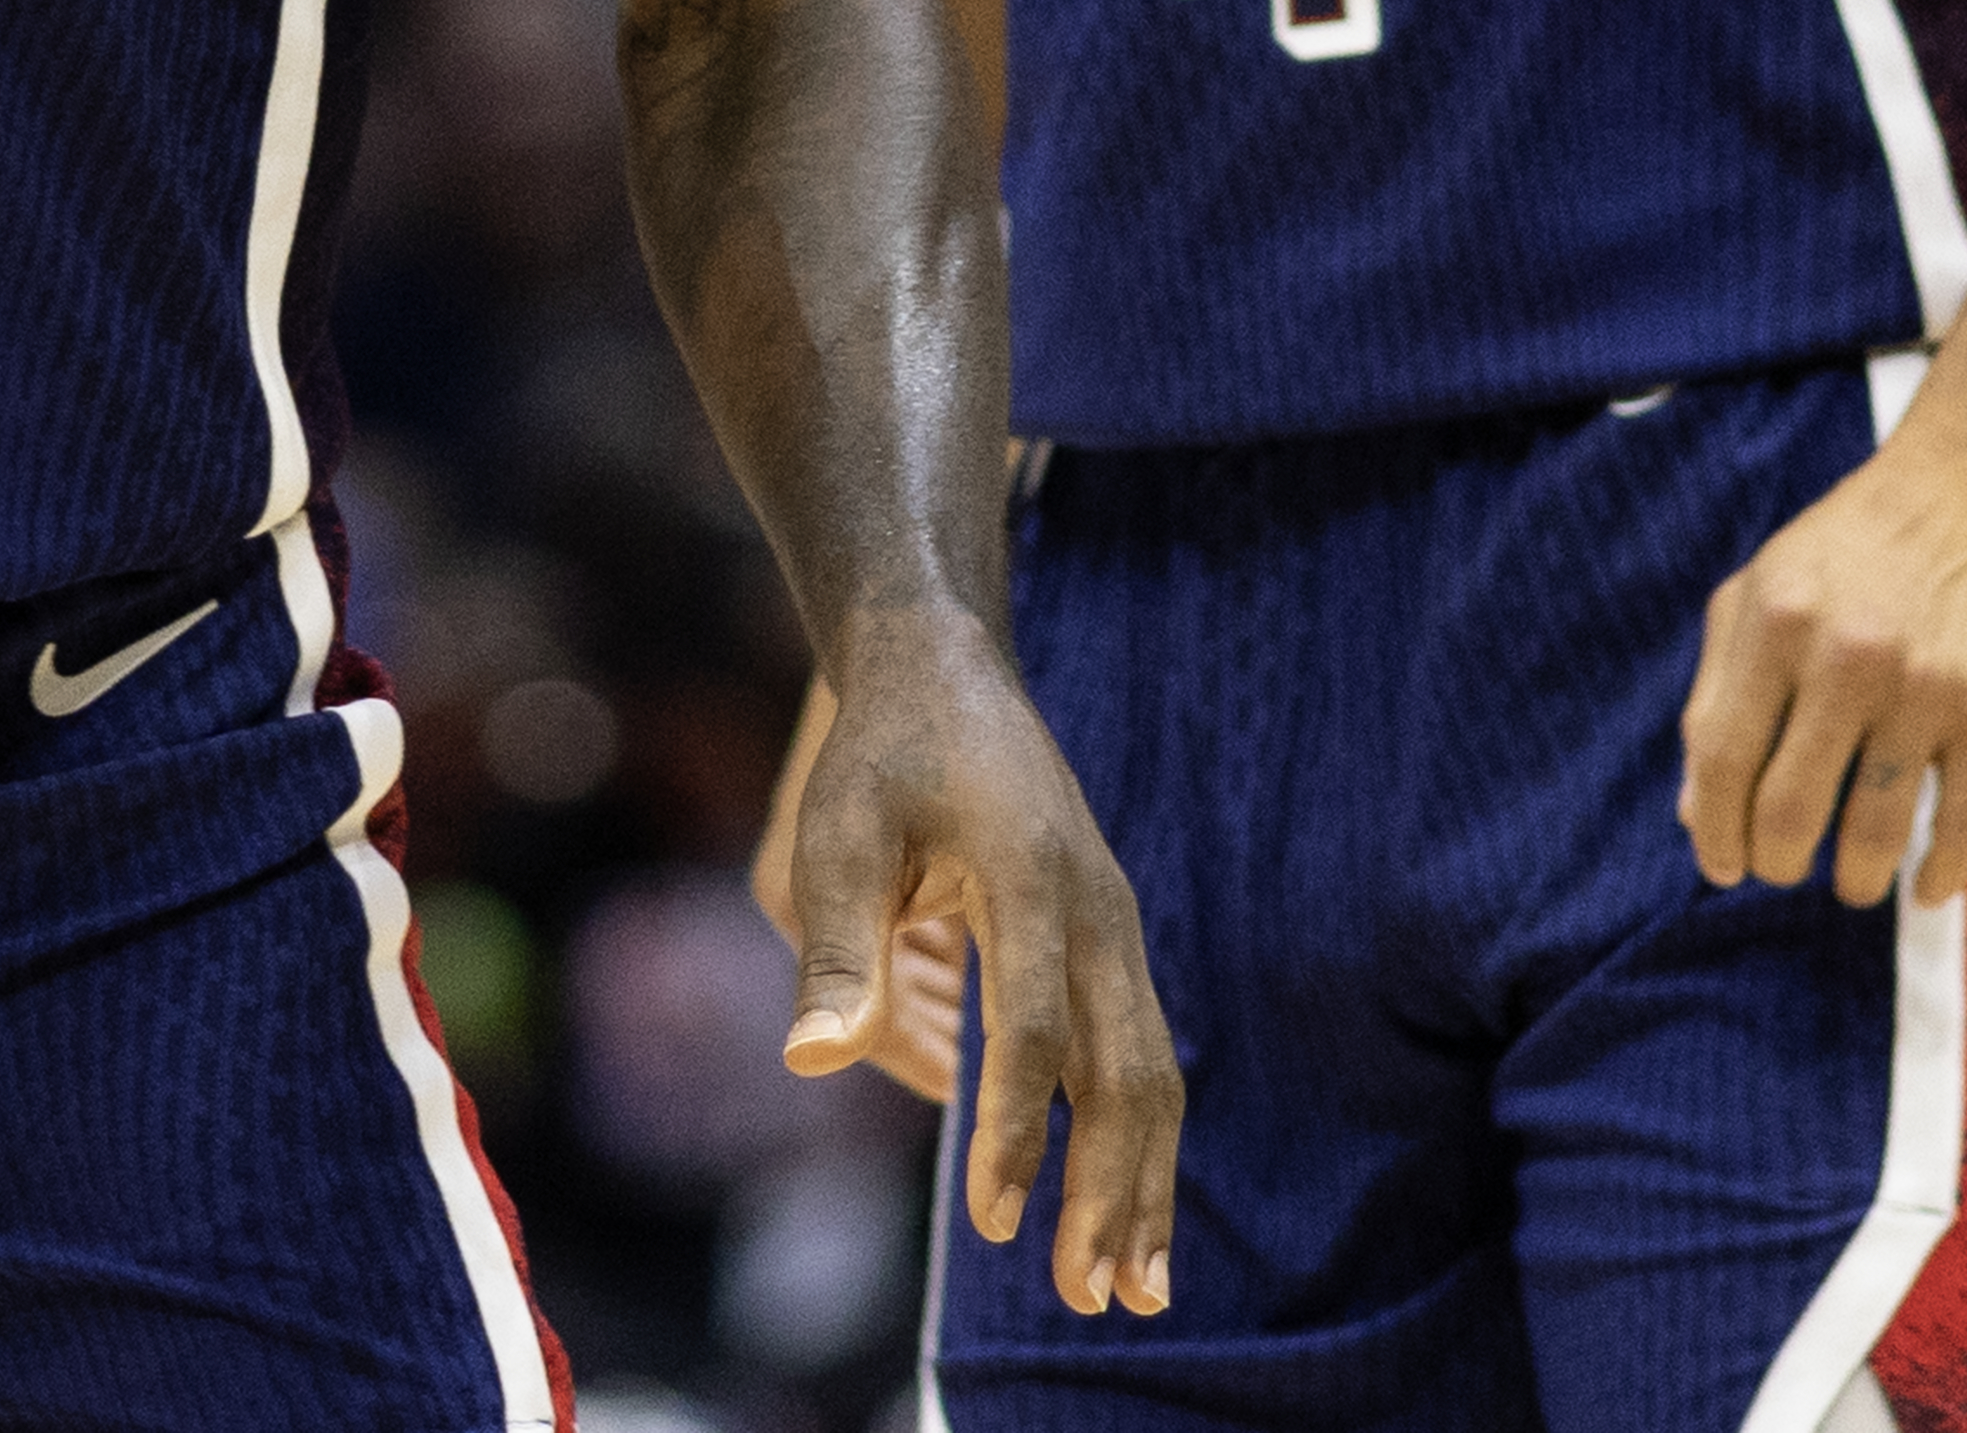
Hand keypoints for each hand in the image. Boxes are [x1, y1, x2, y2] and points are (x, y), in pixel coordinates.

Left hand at [775, 603, 1181, 1314]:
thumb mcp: (837, 832)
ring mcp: (1116, 925)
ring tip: (1132, 1287)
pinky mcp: (1114, 940)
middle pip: (1126, 1069)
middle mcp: (1095, 908)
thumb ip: (836, 948)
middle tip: (1092, 1295)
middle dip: (1113, 1190)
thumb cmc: (878, 755)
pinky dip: (1141, 1137)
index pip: (1034, 1026)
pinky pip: (1143, 1051)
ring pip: (1153, 1071)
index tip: (993, 1221)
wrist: (946, 670)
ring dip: (1145, 1181)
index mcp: (1028, 878)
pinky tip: (1128, 1206)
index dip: (1016, 1127)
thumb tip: (814, 1064)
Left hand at [1675, 399, 1966, 906]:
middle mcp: (1843, 657)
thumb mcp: (1760, 590)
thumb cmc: (1852, 545)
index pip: (1722, 759)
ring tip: (1850, 883)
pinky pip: (1964, 817)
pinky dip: (1943, 870)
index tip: (1722, 865)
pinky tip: (1926, 888)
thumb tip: (1696, 811)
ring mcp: (1922, 686)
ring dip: (1855, 877)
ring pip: (1875, 827)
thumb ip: (1719, 691)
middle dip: (1776, 861)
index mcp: (1772, 624)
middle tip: (1782, 869)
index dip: (1713, 830)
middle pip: (1789, 807)